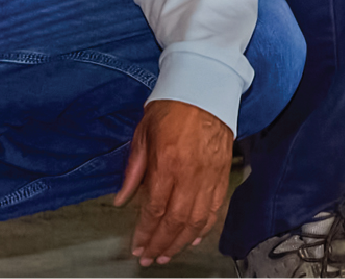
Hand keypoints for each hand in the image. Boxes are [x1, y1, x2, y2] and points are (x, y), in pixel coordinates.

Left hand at [114, 100, 233, 265]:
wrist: (206, 87)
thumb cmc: (172, 107)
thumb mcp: (142, 134)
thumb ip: (133, 171)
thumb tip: (121, 200)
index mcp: (168, 162)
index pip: (155, 208)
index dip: (145, 232)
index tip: (137, 246)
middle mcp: (191, 172)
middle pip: (177, 220)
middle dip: (162, 244)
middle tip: (150, 257)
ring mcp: (211, 173)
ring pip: (198, 218)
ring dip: (182, 241)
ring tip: (168, 254)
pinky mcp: (223, 171)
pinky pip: (216, 206)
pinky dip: (205, 226)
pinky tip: (194, 237)